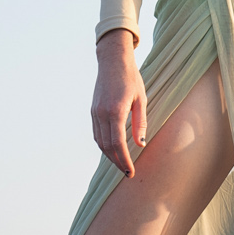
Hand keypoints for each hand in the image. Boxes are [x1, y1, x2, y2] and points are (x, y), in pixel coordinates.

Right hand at [92, 31, 146, 176]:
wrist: (113, 61)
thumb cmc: (131, 79)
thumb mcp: (141, 100)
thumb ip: (140, 123)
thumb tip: (140, 144)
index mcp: (115, 111)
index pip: (117, 144)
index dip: (123, 160)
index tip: (131, 172)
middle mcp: (101, 114)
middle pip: (106, 146)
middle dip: (117, 162)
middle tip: (127, 172)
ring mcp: (94, 113)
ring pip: (99, 142)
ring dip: (109, 156)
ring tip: (121, 164)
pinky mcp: (92, 111)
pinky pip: (96, 134)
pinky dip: (103, 145)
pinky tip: (112, 150)